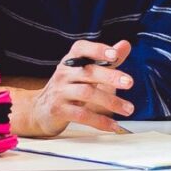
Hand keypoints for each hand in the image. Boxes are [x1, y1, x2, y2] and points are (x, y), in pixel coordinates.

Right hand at [14, 39, 133, 137]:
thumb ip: (105, 59)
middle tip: (129, 82)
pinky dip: (100, 121)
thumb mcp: (84, 71)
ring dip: (110, 101)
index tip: (114, 54)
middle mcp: (64, 74)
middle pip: (88, 72)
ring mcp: (60, 92)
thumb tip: (125, 45)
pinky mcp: (59, 111)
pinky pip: (82, 115)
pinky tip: (113, 125)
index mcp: (71, 61)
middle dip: (110, 77)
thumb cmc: (68, 87)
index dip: (97, 50)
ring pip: (86, 94)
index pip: (81, 49)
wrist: (40, 109)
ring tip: (128, 108)